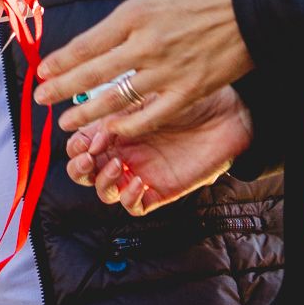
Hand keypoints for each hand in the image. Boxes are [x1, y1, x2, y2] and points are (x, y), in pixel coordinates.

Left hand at [32, 0, 250, 135]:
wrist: (263, 2)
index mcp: (138, 12)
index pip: (88, 43)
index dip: (62, 60)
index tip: (44, 70)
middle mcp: (146, 45)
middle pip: (94, 74)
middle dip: (63, 89)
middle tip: (41, 100)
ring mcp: (168, 71)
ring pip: (118, 98)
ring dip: (88, 113)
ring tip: (67, 124)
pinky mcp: (191, 89)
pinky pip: (154, 113)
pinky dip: (132, 124)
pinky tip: (114, 130)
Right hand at [66, 85, 253, 216]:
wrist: (227, 115)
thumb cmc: (190, 99)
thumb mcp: (148, 99)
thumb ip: (121, 114)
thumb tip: (95, 131)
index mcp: (116, 129)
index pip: (82, 144)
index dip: (76, 146)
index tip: (84, 141)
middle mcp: (124, 152)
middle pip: (85, 172)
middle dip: (78, 169)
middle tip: (88, 160)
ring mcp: (141, 172)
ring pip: (105, 191)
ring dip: (103, 182)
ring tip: (119, 165)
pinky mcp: (160, 190)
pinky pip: (134, 206)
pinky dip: (129, 198)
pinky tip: (138, 181)